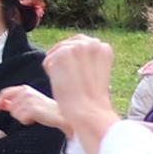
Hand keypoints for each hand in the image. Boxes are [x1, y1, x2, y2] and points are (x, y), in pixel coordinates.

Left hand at [0, 85, 66, 129]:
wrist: (61, 116)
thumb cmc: (46, 110)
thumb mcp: (30, 103)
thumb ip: (15, 102)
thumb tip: (3, 104)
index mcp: (25, 88)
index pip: (5, 93)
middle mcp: (26, 92)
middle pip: (10, 106)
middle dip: (17, 113)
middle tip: (30, 115)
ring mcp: (29, 100)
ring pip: (15, 114)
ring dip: (23, 118)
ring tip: (34, 116)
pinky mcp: (32, 108)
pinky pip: (21, 118)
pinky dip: (27, 121)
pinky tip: (36, 119)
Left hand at [37, 36, 122, 153]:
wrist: (88, 111)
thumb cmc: (92, 100)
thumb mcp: (96, 74)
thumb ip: (88, 60)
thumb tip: (71, 51)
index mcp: (104, 48)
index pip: (82, 43)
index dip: (75, 59)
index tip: (78, 76)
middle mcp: (93, 43)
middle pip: (68, 43)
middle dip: (64, 59)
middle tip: (68, 80)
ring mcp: (78, 46)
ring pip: (58, 51)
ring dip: (57, 66)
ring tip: (67, 82)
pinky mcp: (64, 53)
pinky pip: (48, 59)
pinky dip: (50, 71)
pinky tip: (61, 83)